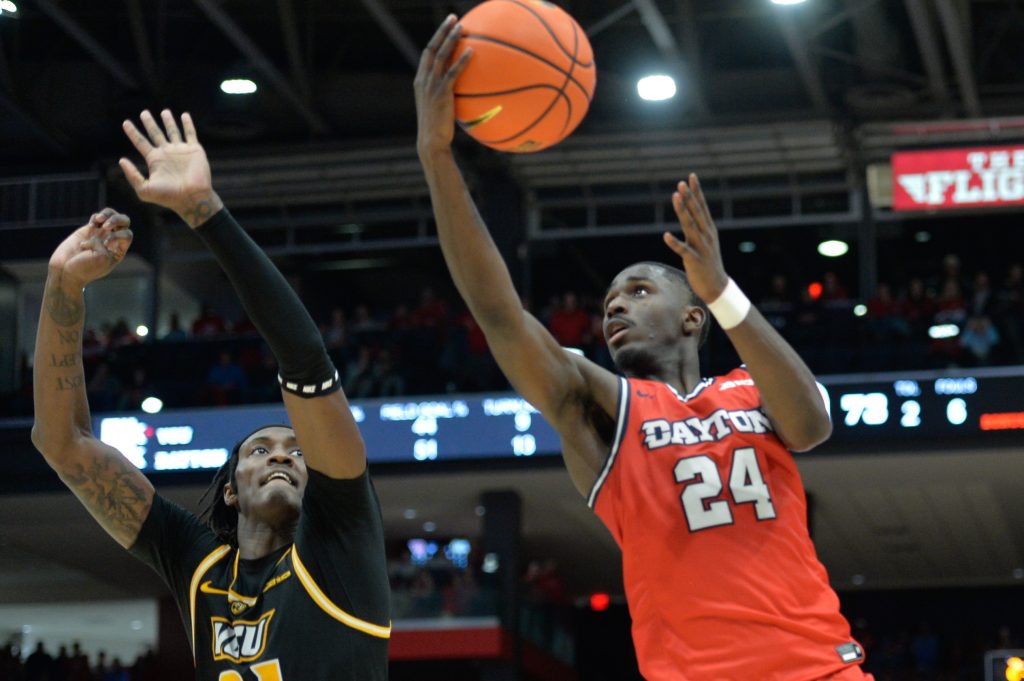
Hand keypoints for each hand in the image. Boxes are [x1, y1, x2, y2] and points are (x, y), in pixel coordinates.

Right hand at [48, 209, 132, 287]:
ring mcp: (100, 234)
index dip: (118, 235)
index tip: (105, 244)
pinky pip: (97, 217)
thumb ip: (106, 245)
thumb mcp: (101, 259)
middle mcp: (112, 241)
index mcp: (119, 250)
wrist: (64, 270)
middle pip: (124, 222)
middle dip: (117, 219)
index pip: (127, 235)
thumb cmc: (84, 268)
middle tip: (106, 226)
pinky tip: (91, 225)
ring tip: (99, 220)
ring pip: (112, 215)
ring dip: (107, 214)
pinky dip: (95, 217)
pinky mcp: (88, 230)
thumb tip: (98, 232)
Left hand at [119, 109, 222, 227]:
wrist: (192, 199)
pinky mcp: (194, 150)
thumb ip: (132, 175)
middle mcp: (167, 153)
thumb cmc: (169, 197)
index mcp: (155, 160)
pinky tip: (185, 115)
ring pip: (172, 131)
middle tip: (144, 113)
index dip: (132, 132)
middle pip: (155, 133)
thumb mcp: (144, 189)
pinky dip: (188, 124)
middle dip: (150, 123)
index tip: (125, 123)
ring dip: (168, 121)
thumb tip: (122, 160)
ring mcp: (181, 151)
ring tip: (164, 111)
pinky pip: (190, 134)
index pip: (141, 142)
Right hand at [414, 15, 471, 157]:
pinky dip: (461, 60)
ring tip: (462, 27)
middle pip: (432, 48)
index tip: (445, 27)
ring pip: (441, 56)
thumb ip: (446, 95)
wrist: (431, 142)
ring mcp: (431, 86)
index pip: (427, 54)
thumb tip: (462, 91)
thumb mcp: (438, 108)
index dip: (436, 38)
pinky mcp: (441, 94)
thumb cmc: (438, 129)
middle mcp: (424, 80)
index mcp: (420, 81)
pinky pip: (453, 73)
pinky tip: (471, 51)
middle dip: (442, 31)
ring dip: (451, 39)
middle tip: (453, 18)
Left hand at [663, 174, 728, 302]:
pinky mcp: (694, 260)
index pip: (702, 206)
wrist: (716, 286)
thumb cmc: (708, 263)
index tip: (691, 176)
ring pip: (689, 226)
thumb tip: (690, 212)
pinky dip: (674, 242)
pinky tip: (665, 235)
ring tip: (675, 197)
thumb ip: (698, 227)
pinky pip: (683, 250)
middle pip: (696, 212)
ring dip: (682, 211)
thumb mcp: (705, 241)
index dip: (697, 191)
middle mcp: (706, 235)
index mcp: (708, 229)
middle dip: (689, 196)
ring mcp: (701, 247)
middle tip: (681, 182)